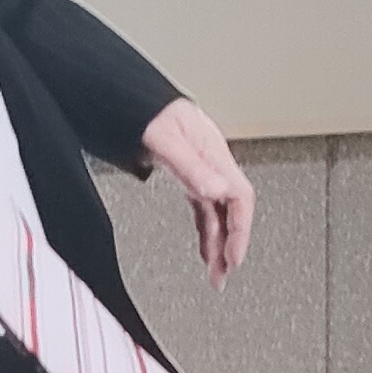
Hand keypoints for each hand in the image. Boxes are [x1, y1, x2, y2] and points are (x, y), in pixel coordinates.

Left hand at [142, 97, 253, 280]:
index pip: (240, 197)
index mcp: (212, 152)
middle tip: (223, 276)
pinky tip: (205, 247)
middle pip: (232, 210)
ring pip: (218, 212)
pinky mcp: (188, 172)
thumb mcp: (164, 137)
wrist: (129, 96)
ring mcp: (201, 168)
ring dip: (219, 243)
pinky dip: (207, 230)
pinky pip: (204, 208)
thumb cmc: (146, 110)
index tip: (234, 258)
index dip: (241, 230)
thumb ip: (190, 166)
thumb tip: (216, 189)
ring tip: (216, 272)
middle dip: (230, 246)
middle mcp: (210, 162)